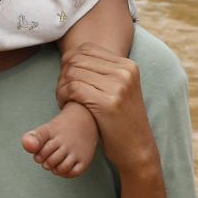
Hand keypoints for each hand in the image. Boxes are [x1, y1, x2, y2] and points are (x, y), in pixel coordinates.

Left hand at [55, 44, 159, 173]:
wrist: (137, 148)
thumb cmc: (121, 120)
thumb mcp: (119, 90)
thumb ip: (102, 72)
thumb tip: (70, 56)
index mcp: (128, 65)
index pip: (87, 49)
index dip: (70, 61)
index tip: (67, 79)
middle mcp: (124, 72)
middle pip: (78, 59)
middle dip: (63, 74)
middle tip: (62, 90)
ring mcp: (118, 86)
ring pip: (73, 73)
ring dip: (61, 86)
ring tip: (63, 98)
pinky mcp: (107, 102)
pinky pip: (73, 88)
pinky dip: (62, 95)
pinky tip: (64, 104)